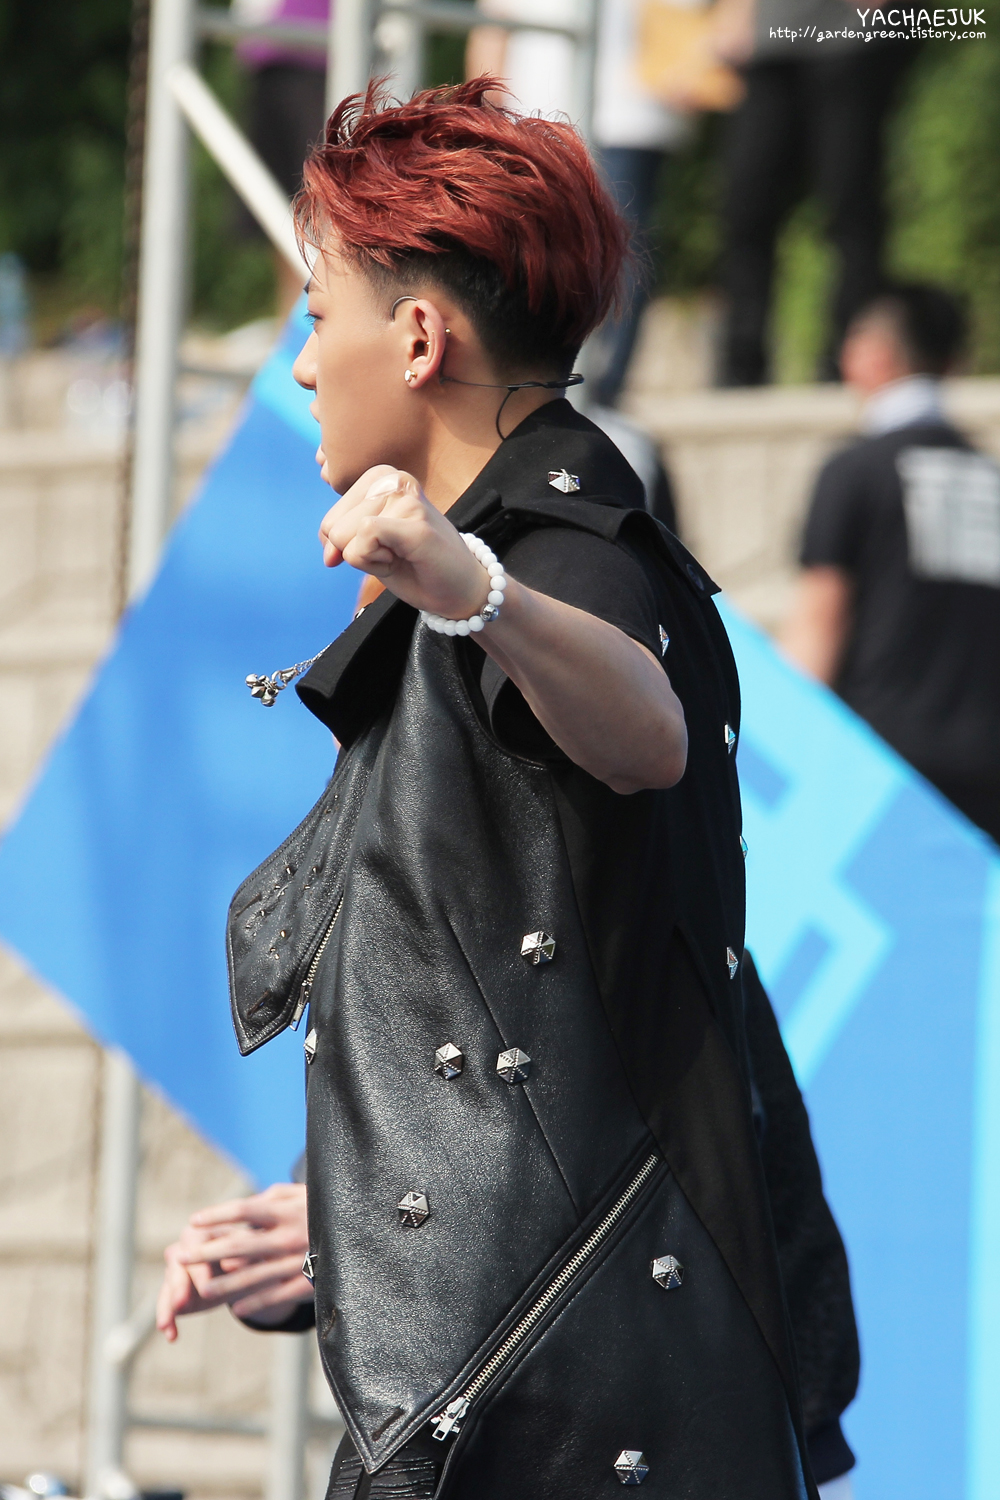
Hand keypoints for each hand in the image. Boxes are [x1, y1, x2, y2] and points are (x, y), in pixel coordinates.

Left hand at [156, 1182, 312, 1341]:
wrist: (364, 1230)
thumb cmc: (328, 1206)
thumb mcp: (304, 1194)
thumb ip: (274, 1197)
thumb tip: (245, 1205)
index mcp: (287, 1210)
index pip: (245, 1211)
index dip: (218, 1215)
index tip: (194, 1221)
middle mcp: (290, 1235)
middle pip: (241, 1245)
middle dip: (209, 1251)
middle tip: (183, 1256)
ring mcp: (298, 1260)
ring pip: (255, 1276)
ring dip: (226, 1284)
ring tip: (202, 1289)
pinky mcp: (309, 1281)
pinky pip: (277, 1295)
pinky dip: (256, 1302)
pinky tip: (236, 1308)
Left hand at [317, 466, 490, 619]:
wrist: (460, 589)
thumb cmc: (417, 566)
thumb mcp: (370, 546)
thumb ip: (342, 540)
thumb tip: (328, 555)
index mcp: (382, 478)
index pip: (330, 520)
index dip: (349, 547)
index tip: (384, 548)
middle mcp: (394, 480)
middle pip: (334, 528)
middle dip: (359, 553)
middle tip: (396, 553)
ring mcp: (406, 500)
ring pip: (346, 536)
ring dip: (371, 559)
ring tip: (402, 555)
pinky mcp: (415, 524)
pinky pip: (364, 541)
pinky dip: (376, 563)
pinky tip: (403, 559)